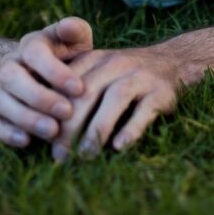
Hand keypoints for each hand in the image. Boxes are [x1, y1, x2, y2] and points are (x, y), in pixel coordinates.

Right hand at [0, 17, 92, 147]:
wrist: (42, 76)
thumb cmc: (66, 57)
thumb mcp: (75, 40)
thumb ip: (75, 30)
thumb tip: (67, 26)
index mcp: (30, 45)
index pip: (35, 53)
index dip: (55, 71)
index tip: (80, 89)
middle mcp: (9, 65)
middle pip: (12, 77)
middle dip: (40, 97)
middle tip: (67, 112)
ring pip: (0, 101)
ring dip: (26, 118)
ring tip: (53, 131)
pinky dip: (5, 132)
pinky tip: (27, 141)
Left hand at [50, 43, 180, 159]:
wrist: (172, 61)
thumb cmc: (124, 75)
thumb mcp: (98, 72)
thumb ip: (73, 90)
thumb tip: (41, 127)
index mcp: (95, 58)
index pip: (68, 83)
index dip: (53, 111)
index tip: (42, 138)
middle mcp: (116, 63)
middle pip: (88, 92)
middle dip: (71, 125)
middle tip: (59, 155)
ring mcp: (140, 76)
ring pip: (115, 98)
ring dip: (98, 128)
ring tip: (85, 156)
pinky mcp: (161, 91)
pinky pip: (144, 110)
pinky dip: (131, 129)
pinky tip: (119, 147)